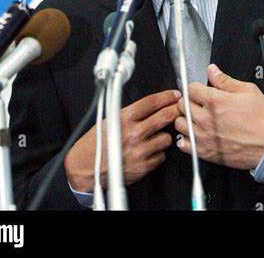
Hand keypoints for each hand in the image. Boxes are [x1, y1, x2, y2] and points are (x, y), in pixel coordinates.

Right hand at [64, 89, 180, 191]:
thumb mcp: (110, 118)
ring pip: (166, 138)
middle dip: (175, 111)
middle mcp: (133, 134)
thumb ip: (131, 112)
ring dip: (163, 135)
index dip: (167, 97)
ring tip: (153, 136)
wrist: (86, 167)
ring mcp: (140, 151)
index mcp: (124, 118)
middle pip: (165, 117)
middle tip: (178, 109)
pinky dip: (157, 152)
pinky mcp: (143, 167)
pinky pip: (161, 156)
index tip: (175, 95)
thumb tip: (152, 106)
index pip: (152, 102)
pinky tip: (148, 150)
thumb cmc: (96, 143)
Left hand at [175, 64, 263, 169]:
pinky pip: (183, 144)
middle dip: (189, 101)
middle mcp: (205, 119)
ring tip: (196, 119)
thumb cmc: (262, 119)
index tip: (200, 91)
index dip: (196, 87)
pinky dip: (186, 139)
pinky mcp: (205, 152)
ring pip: (179, 124)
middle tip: (198, 103)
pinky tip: (196, 134)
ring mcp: (203, 136)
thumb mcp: (248, 91)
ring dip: (186, 119)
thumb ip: (225, 80)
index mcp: (214, 101)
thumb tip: (212, 70)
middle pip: (182, 105)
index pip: (190, 88)